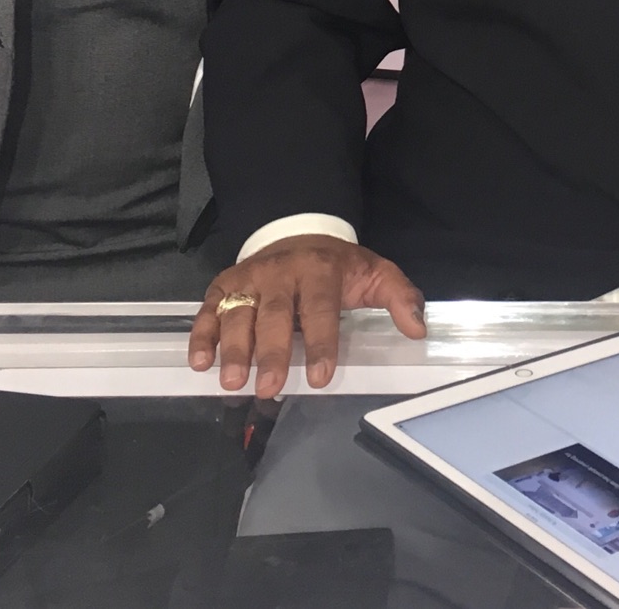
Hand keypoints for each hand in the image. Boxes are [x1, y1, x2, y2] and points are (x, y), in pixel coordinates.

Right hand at [187, 234, 425, 398]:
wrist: (299, 231)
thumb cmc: (338, 266)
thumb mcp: (376, 273)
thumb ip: (400, 298)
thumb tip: (418, 330)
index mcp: (320, 270)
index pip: (320, 308)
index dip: (321, 343)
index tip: (321, 377)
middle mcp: (281, 272)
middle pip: (274, 315)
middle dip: (271, 352)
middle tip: (268, 387)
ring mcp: (249, 278)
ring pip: (238, 313)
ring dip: (233, 349)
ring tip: (233, 381)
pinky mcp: (224, 285)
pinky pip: (209, 310)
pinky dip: (202, 335)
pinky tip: (200, 362)